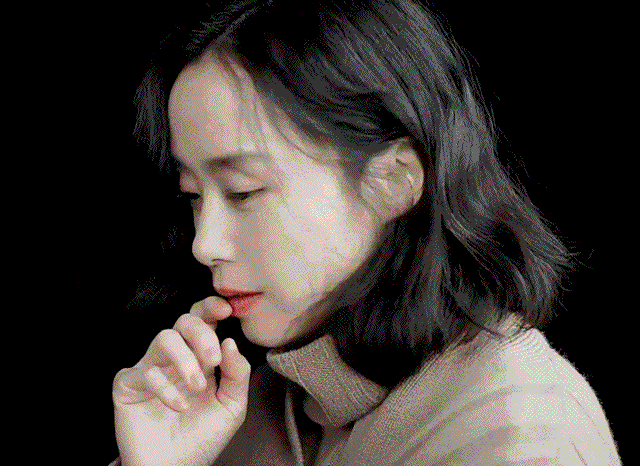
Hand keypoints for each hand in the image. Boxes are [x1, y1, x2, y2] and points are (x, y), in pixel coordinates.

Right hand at [112, 296, 251, 465]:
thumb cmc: (203, 437)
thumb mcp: (232, 405)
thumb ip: (237, 373)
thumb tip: (230, 341)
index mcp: (200, 357)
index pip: (203, 320)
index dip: (210, 308)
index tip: (225, 309)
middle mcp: (175, 358)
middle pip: (184, 321)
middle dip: (202, 334)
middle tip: (214, 359)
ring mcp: (151, 368)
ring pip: (164, 338)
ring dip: (186, 359)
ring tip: (198, 387)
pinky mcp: (129, 384)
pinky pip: (146, 372)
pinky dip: (167, 389)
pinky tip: (179, 406)